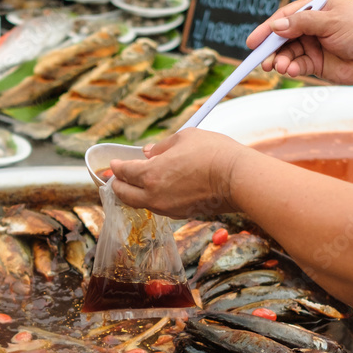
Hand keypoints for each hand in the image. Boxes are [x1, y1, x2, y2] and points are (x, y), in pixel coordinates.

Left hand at [109, 128, 244, 218]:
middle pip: (125, 195)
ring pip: (141, 204)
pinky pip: (159, 207)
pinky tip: (158, 190)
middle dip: (118, 185)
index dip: (116, 167)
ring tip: (136, 184)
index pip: (124, 172)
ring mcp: (167, 208)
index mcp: (150, 174)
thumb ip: (161, 146)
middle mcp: (154, 196)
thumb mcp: (185, 138)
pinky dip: (152, 199)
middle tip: (117, 178)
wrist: (238, 179)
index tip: (114, 163)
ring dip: (135, 194)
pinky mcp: (181, 215)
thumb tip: (147, 153)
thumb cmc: (213, 153)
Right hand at [250, 0, 352, 85]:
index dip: (268, 28)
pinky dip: (292, 68)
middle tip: (262, 61)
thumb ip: (302, 23)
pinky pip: (297, 65)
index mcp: (317, 8)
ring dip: (281, 61)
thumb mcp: (331, 22)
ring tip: (280, 68)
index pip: (286, 16)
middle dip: (271, 49)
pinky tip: (291, 71)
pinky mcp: (316, 63)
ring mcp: (313, 45)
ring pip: (288, 52)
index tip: (254, 41)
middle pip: (283, 36)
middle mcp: (312, 26)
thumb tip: (276, 26)